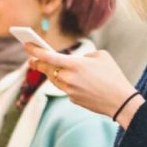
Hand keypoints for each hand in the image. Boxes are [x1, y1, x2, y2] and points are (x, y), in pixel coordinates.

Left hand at [24, 44, 143, 127]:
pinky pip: (65, 88)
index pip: (48, 56)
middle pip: (47, 70)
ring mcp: (69, 90)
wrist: (120, 101)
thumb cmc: (113, 75)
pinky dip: (65, 83)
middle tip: (32, 60)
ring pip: (54, 80)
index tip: (26, 45)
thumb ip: (84, 56)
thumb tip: (76, 62)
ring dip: (50, 73)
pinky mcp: (72, 99)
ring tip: (46, 67)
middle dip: (38, 64)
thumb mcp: (101, 56)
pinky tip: (70, 80)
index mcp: (75, 64)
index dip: (35, 50)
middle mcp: (68, 78)